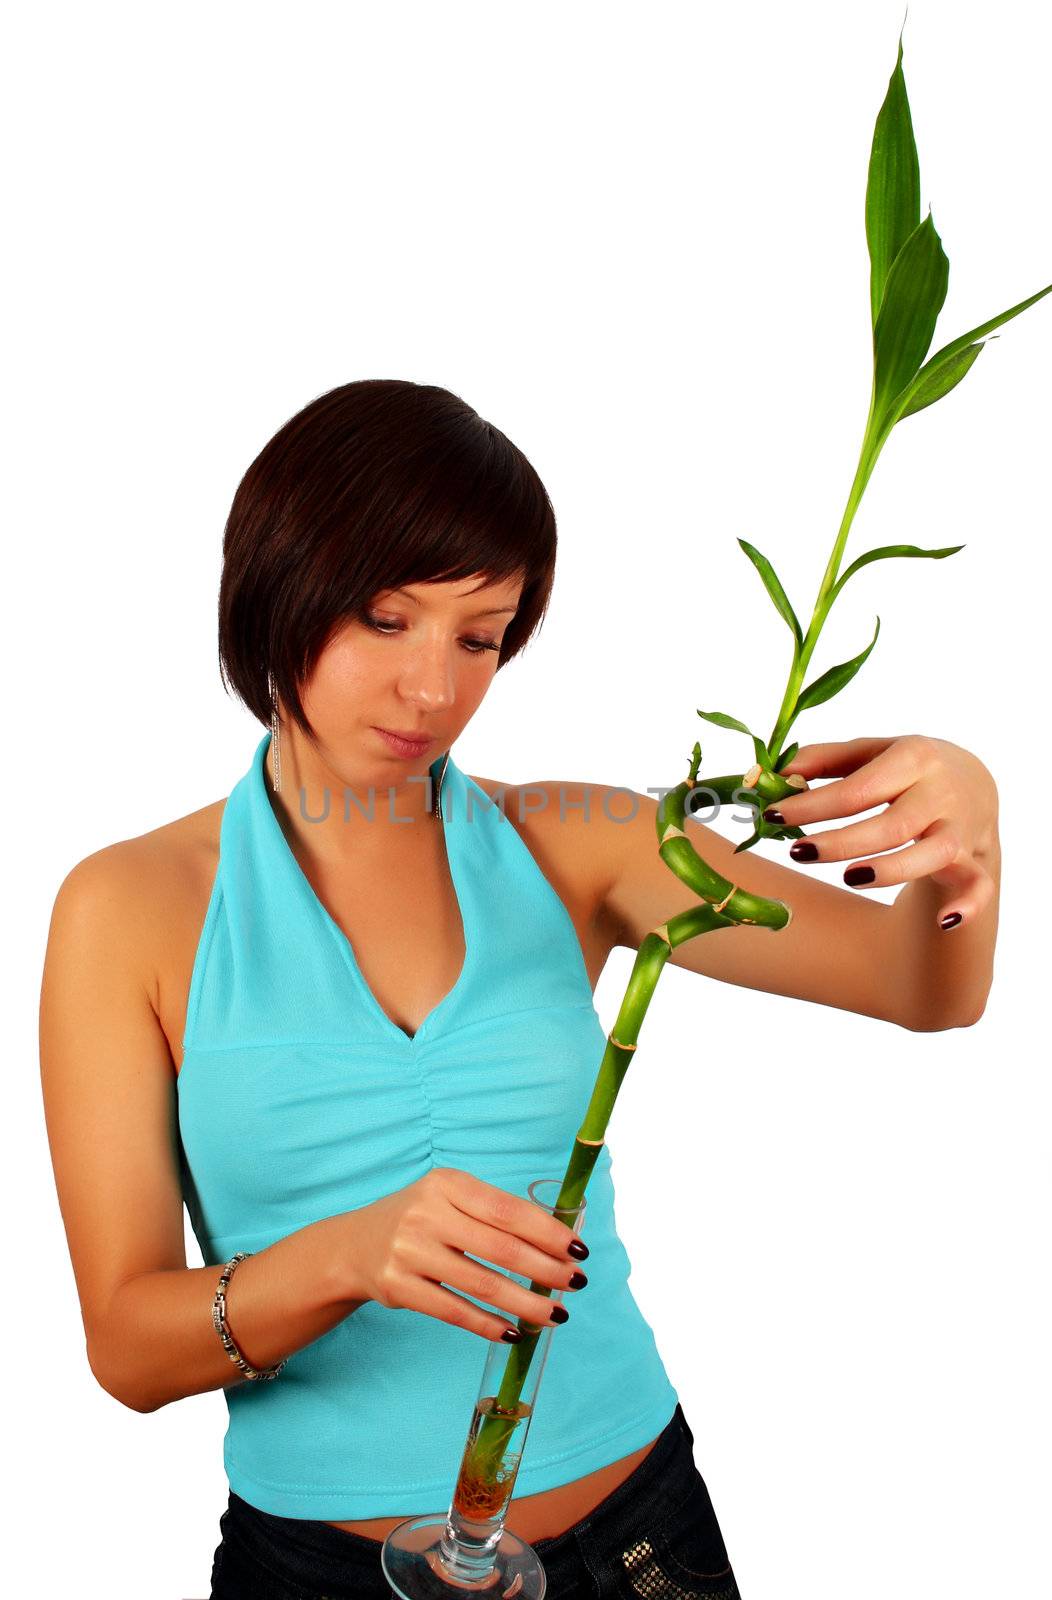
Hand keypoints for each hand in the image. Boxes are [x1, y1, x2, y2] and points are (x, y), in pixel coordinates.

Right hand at [340, 1166, 588, 1342]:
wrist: (354, 1246)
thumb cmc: (420, 1220)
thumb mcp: (449, 1199)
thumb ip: (493, 1214)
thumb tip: (557, 1244)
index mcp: (447, 1183)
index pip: (508, 1210)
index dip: (548, 1232)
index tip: (578, 1250)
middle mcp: (426, 1213)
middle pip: (500, 1248)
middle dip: (546, 1270)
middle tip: (576, 1284)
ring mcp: (409, 1251)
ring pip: (481, 1284)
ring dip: (526, 1304)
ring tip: (556, 1314)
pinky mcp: (397, 1288)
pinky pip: (454, 1312)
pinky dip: (489, 1325)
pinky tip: (514, 1331)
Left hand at [763, 734, 998, 929]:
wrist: (976, 783)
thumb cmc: (907, 770)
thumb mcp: (872, 752)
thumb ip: (825, 759)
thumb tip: (777, 771)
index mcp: (914, 758)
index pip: (858, 788)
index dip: (813, 805)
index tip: (773, 815)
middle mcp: (942, 793)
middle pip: (892, 825)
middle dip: (841, 842)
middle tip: (797, 851)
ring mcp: (962, 829)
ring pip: (931, 855)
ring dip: (890, 871)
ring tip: (849, 878)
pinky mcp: (975, 861)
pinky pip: (979, 887)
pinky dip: (967, 905)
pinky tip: (944, 921)